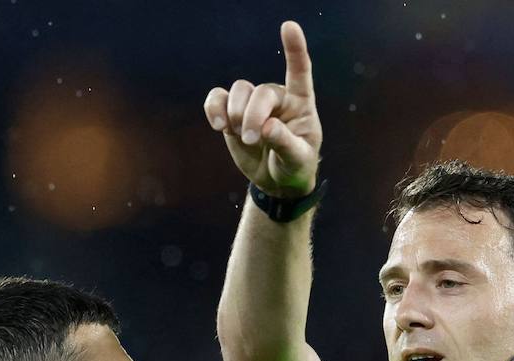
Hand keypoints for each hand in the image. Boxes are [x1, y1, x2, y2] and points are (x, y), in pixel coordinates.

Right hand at [204, 21, 321, 197]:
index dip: (294, 50)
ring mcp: (253, 104)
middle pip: (260, 91)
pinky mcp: (232, 113)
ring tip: (240, 136)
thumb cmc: (295, 166)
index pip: (299, 71)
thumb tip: (266, 128)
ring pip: (238, 91)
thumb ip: (285, 142)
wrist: (276, 181)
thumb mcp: (298, 159)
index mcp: (301, 104)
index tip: (289, 26)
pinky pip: (217, 98)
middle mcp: (277, 98)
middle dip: (252, 115)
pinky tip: (218, 126)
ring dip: (235, 113)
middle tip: (252, 140)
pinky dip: (213, 108)